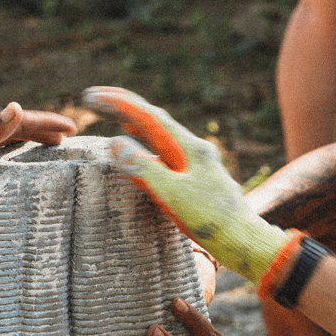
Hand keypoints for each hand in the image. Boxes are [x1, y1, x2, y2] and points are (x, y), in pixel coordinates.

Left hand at [0, 102, 75, 208]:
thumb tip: (17, 107)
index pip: (23, 125)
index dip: (48, 124)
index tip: (73, 127)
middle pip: (17, 135)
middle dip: (43, 134)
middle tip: (67, 139)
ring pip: (7, 151)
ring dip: (28, 149)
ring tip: (47, 155)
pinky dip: (11, 168)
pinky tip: (10, 179)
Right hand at [82, 86, 299, 286]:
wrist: (241, 240)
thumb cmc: (210, 219)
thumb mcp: (172, 193)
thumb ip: (143, 168)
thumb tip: (116, 142)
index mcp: (190, 148)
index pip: (150, 118)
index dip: (121, 104)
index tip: (94, 96)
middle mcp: (192, 150)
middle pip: (154, 122)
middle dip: (124, 108)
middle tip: (95, 98)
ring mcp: (193, 164)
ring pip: (158, 137)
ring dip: (134, 123)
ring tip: (113, 113)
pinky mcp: (193, 179)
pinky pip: (163, 155)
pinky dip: (145, 145)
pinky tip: (137, 146)